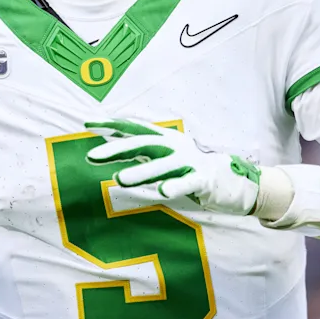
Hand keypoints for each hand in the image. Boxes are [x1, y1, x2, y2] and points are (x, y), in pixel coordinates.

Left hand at [84, 119, 260, 214]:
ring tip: (119, 180)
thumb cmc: (190, 168)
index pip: (133, 128)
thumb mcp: (162, 157)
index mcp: (163, 139)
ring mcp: (189, 162)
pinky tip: (162, 192)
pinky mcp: (204, 180)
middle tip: (92, 156)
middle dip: (117, 149)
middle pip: (143, 144)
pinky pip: (188, 183)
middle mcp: (174, 146)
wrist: (232, 180)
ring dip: (141, 172)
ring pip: (162, 165)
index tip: (87, 125)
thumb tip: (109, 146)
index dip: (111, 125)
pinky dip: (175, 186)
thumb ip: (140, 152)